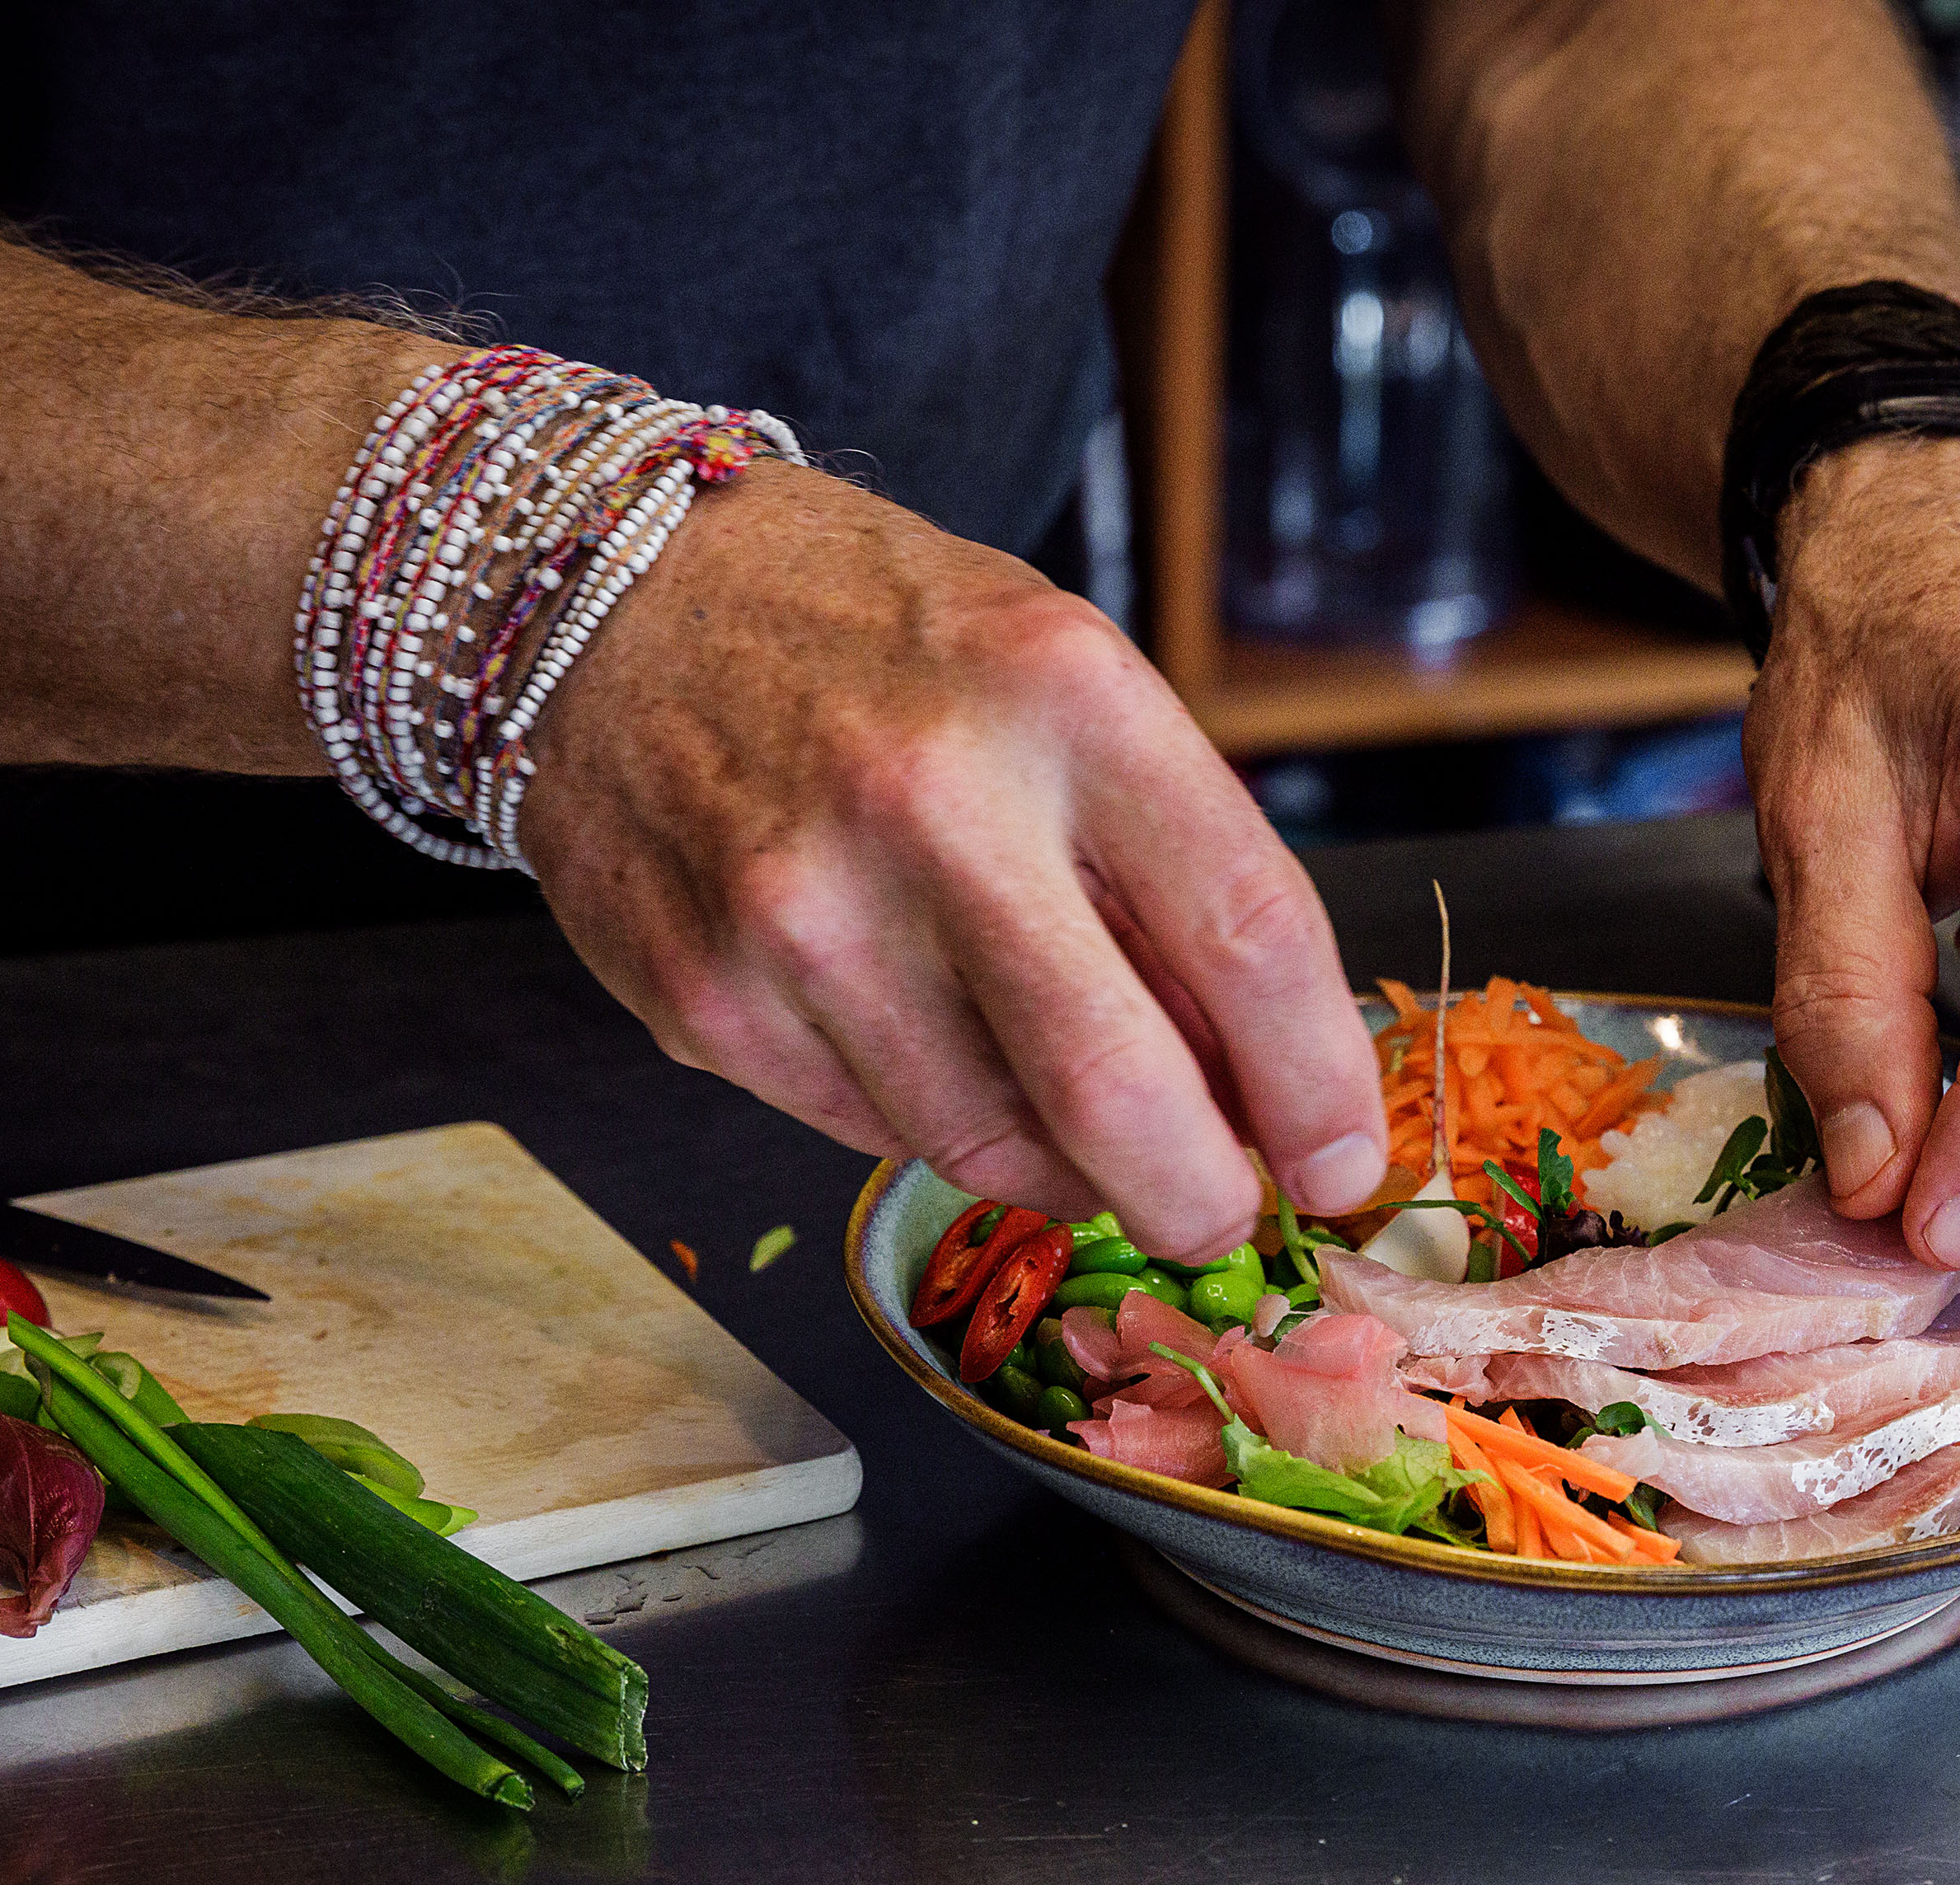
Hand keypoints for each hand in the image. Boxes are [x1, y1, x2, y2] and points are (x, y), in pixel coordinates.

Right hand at [517, 462, 1387, 1263]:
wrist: (617, 602)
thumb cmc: (880, 644)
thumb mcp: (1063, 681)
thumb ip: (1166, 868)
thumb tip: (1270, 1088)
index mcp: (1060, 692)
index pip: (1249, 933)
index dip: (1316, 1081)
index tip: (1342, 1158)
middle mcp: (928, 803)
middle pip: (1119, 1091)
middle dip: (1200, 1196)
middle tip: (1219, 1207)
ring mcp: (801, 915)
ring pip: (992, 1149)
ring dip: (1066, 1167)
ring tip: (1065, 1106)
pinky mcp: (706, 1002)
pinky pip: (875, 1135)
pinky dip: (935, 1121)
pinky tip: (921, 1034)